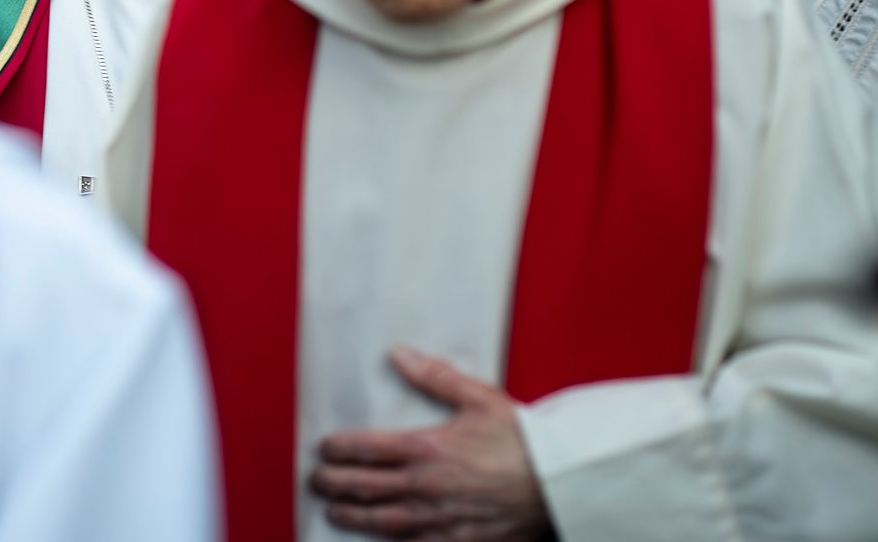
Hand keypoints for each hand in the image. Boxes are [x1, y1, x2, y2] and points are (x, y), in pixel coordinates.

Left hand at [309, 346, 551, 540]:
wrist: (561, 482)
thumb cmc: (523, 439)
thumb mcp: (479, 398)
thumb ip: (434, 377)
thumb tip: (398, 354)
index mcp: (427, 448)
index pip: (367, 450)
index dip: (339, 450)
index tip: (323, 449)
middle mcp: (427, 486)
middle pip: (366, 487)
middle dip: (334, 483)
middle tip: (316, 480)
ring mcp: (442, 518)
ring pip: (385, 521)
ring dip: (354, 516)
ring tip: (334, 511)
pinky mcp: (461, 540)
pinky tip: (383, 540)